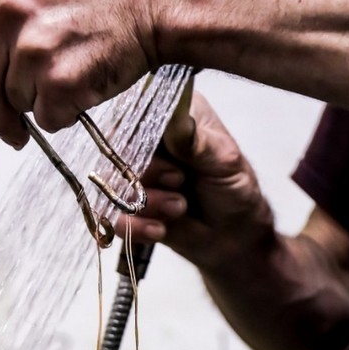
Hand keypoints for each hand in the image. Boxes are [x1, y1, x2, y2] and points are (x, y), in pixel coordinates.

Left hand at [0, 0, 165, 146]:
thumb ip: (2, 9)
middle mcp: (7, 9)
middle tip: (9, 128)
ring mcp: (32, 47)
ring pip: (15, 102)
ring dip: (38, 105)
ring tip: (69, 79)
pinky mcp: (59, 80)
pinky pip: (47, 118)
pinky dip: (64, 114)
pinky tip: (85, 86)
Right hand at [122, 92, 274, 267]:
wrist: (234, 234)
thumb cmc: (234, 188)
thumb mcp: (222, 160)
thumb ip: (194, 141)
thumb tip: (173, 116)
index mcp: (170, 118)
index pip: (135, 114)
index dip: (142, 138)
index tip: (169, 157)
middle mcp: (147, 144)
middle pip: (118, 152)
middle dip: (148, 175)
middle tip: (178, 182)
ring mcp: (135, 177)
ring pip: (115, 187)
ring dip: (148, 204)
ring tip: (179, 209)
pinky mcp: (128, 208)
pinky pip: (114, 218)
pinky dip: (137, 227)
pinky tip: (160, 230)